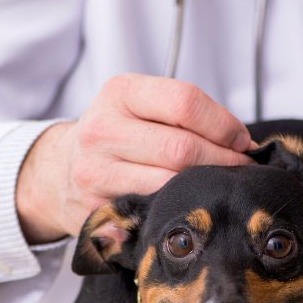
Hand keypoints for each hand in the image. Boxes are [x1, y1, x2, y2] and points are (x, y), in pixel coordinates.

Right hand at [16, 73, 252, 242]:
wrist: (60, 172)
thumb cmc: (118, 134)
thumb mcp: (141, 105)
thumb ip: (185, 113)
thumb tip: (242, 141)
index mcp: (120, 92)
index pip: (185, 101)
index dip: (223, 124)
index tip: (241, 139)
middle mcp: (102, 129)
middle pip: (182, 148)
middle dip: (223, 160)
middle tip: (241, 168)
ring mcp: (96, 172)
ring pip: (171, 183)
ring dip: (206, 186)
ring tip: (221, 185)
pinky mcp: (97, 209)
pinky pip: (154, 210)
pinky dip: (180, 207)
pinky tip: (191, 204)